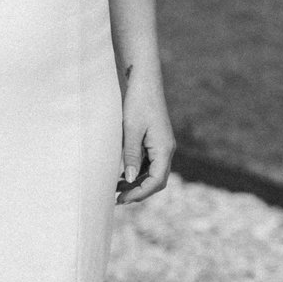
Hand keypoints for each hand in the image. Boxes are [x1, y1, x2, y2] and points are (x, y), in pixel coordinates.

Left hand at [117, 69, 174, 204]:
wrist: (144, 81)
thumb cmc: (137, 102)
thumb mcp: (131, 129)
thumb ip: (131, 154)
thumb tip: (130, 178)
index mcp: (164, 148)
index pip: (156, 181)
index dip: (140, 193)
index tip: (122, 199)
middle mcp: (166, 149)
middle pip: (157, 180)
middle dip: (139, 192)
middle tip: (118, 199)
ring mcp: (162, 146)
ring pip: (153, 173)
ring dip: (137, 183)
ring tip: (116, 190)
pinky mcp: (155, 141)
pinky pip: (150, 163)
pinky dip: (137, 172)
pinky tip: (122, 175)